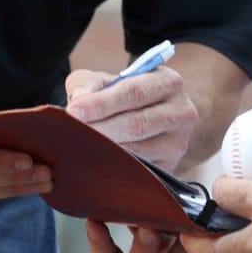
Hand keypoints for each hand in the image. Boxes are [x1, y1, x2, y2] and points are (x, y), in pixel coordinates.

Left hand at [66, 65, 197, 170]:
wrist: (163, 117)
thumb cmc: (130, 96)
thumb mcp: (112, 80)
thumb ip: (89, 83)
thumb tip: (78, 101)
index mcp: (169, 83)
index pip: (133, 93)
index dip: (101, 103)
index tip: (73, 111)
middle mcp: (181, 112)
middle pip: (136, 124)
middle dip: (100, 130)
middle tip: (70, 134)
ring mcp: (177, 144)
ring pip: (137, 152)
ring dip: (105, 152)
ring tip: (77, 149)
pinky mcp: (170, 168)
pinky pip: (138, 172)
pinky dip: (114, 169)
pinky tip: (94, 164)